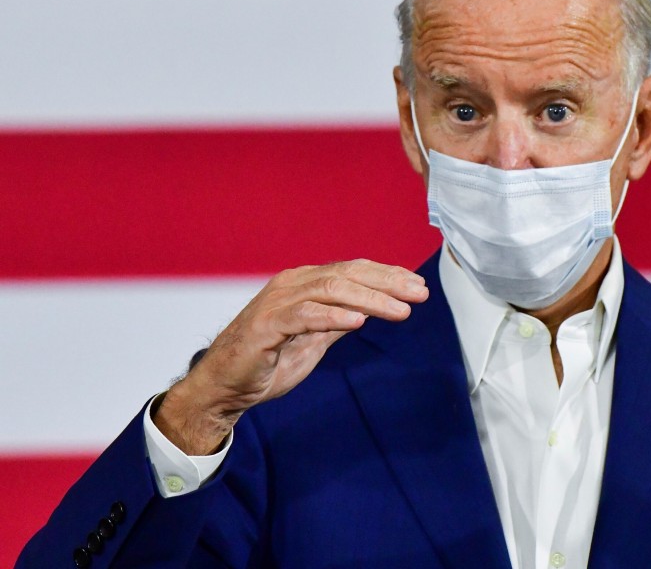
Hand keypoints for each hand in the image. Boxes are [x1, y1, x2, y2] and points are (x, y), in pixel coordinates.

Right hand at [155, 259, 428, 453]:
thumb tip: (372, 309)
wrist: (225, 387)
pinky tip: (359, 320)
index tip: (418, 286)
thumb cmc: (267, 361)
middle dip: (388, 283)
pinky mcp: (266, 324)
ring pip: (331, 289)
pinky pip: (305, 315)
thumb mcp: (315, 339)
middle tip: (419, 294)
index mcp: (305, 283)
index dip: (387, 276)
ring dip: (370, 299)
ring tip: (400, 310)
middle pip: (348, 274)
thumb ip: (339, 320)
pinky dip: (333, 315)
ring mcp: (278, 301)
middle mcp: (292, 284)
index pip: (353, 270)